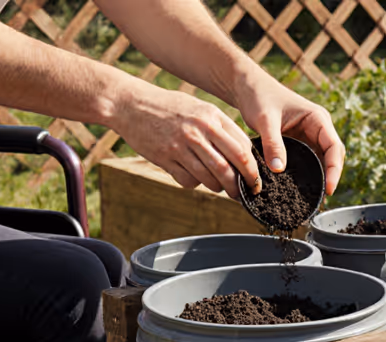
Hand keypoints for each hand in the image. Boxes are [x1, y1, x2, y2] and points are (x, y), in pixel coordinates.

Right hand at [112, 81, 260, 197]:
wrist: (130, 103)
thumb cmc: (170, 108)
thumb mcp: (199, 109)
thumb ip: (221, 128)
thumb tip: (245, 154)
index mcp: (211, 117)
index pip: (242, 149)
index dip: (252, 169)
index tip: (255, 180)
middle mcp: (198, 131)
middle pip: (229, 168)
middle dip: (241, 186)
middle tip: (245, 194)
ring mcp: (181, 145)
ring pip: (210, 178)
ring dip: (219, 188)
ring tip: (220, 187)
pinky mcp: (165, 157)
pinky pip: (188, 180)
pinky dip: (195, 184)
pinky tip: (193, 176)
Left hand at [234, 72, 345, 194]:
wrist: (248, 87)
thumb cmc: (258, 97)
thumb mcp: (264, 120)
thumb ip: (273, 143)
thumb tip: (279, 170)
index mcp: (317, 118)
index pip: (334, 147)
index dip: (334, 169)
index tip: (329, 188)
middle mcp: (319, 127)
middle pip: (334, 156)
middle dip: (331, 176)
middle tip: (322, 198)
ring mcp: (311, 135)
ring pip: (324, 160)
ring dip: (322, 177)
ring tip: (315, 197)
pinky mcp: (301, 142)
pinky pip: (311, 160)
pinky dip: (310, 174)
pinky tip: (303, 188)